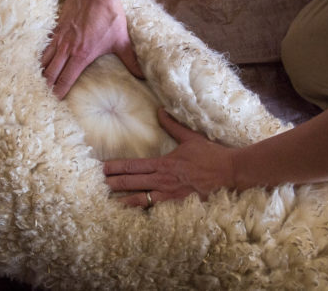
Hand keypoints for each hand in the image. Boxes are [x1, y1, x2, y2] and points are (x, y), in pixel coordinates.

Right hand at [40, 0, 142, 98]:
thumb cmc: (110, 16)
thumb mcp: (122, 41)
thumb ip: (131, 60)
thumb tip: (142, 76)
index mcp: (82, 55)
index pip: (66, 79)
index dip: (59, 91)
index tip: (56, 99)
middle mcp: (67, 48)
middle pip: (50, 72)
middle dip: (47, 85)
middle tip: (46, 93)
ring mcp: (59, 37)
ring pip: (44, 60)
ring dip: (42, 71)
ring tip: (41, 80)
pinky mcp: (56, 27)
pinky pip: (45, 45)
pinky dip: (41, 56)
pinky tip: (41, 61)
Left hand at [104, 108, 240, 207]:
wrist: (230, 173)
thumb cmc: (211, 156)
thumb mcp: (190, 138)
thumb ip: (173, 125)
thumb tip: (160, 110)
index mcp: (164, 163)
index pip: (134, 165)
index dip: (116, 167)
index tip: (102, 168)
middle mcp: (163, 180)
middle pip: (132, 183)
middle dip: (113, 184)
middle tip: (97, 186)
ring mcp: (170, 196)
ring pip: (141, 200)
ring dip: (124, 201)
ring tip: (109, 204)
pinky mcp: (178, 207)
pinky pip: (157, 211)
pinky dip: (144, 213)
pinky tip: (133, 217)